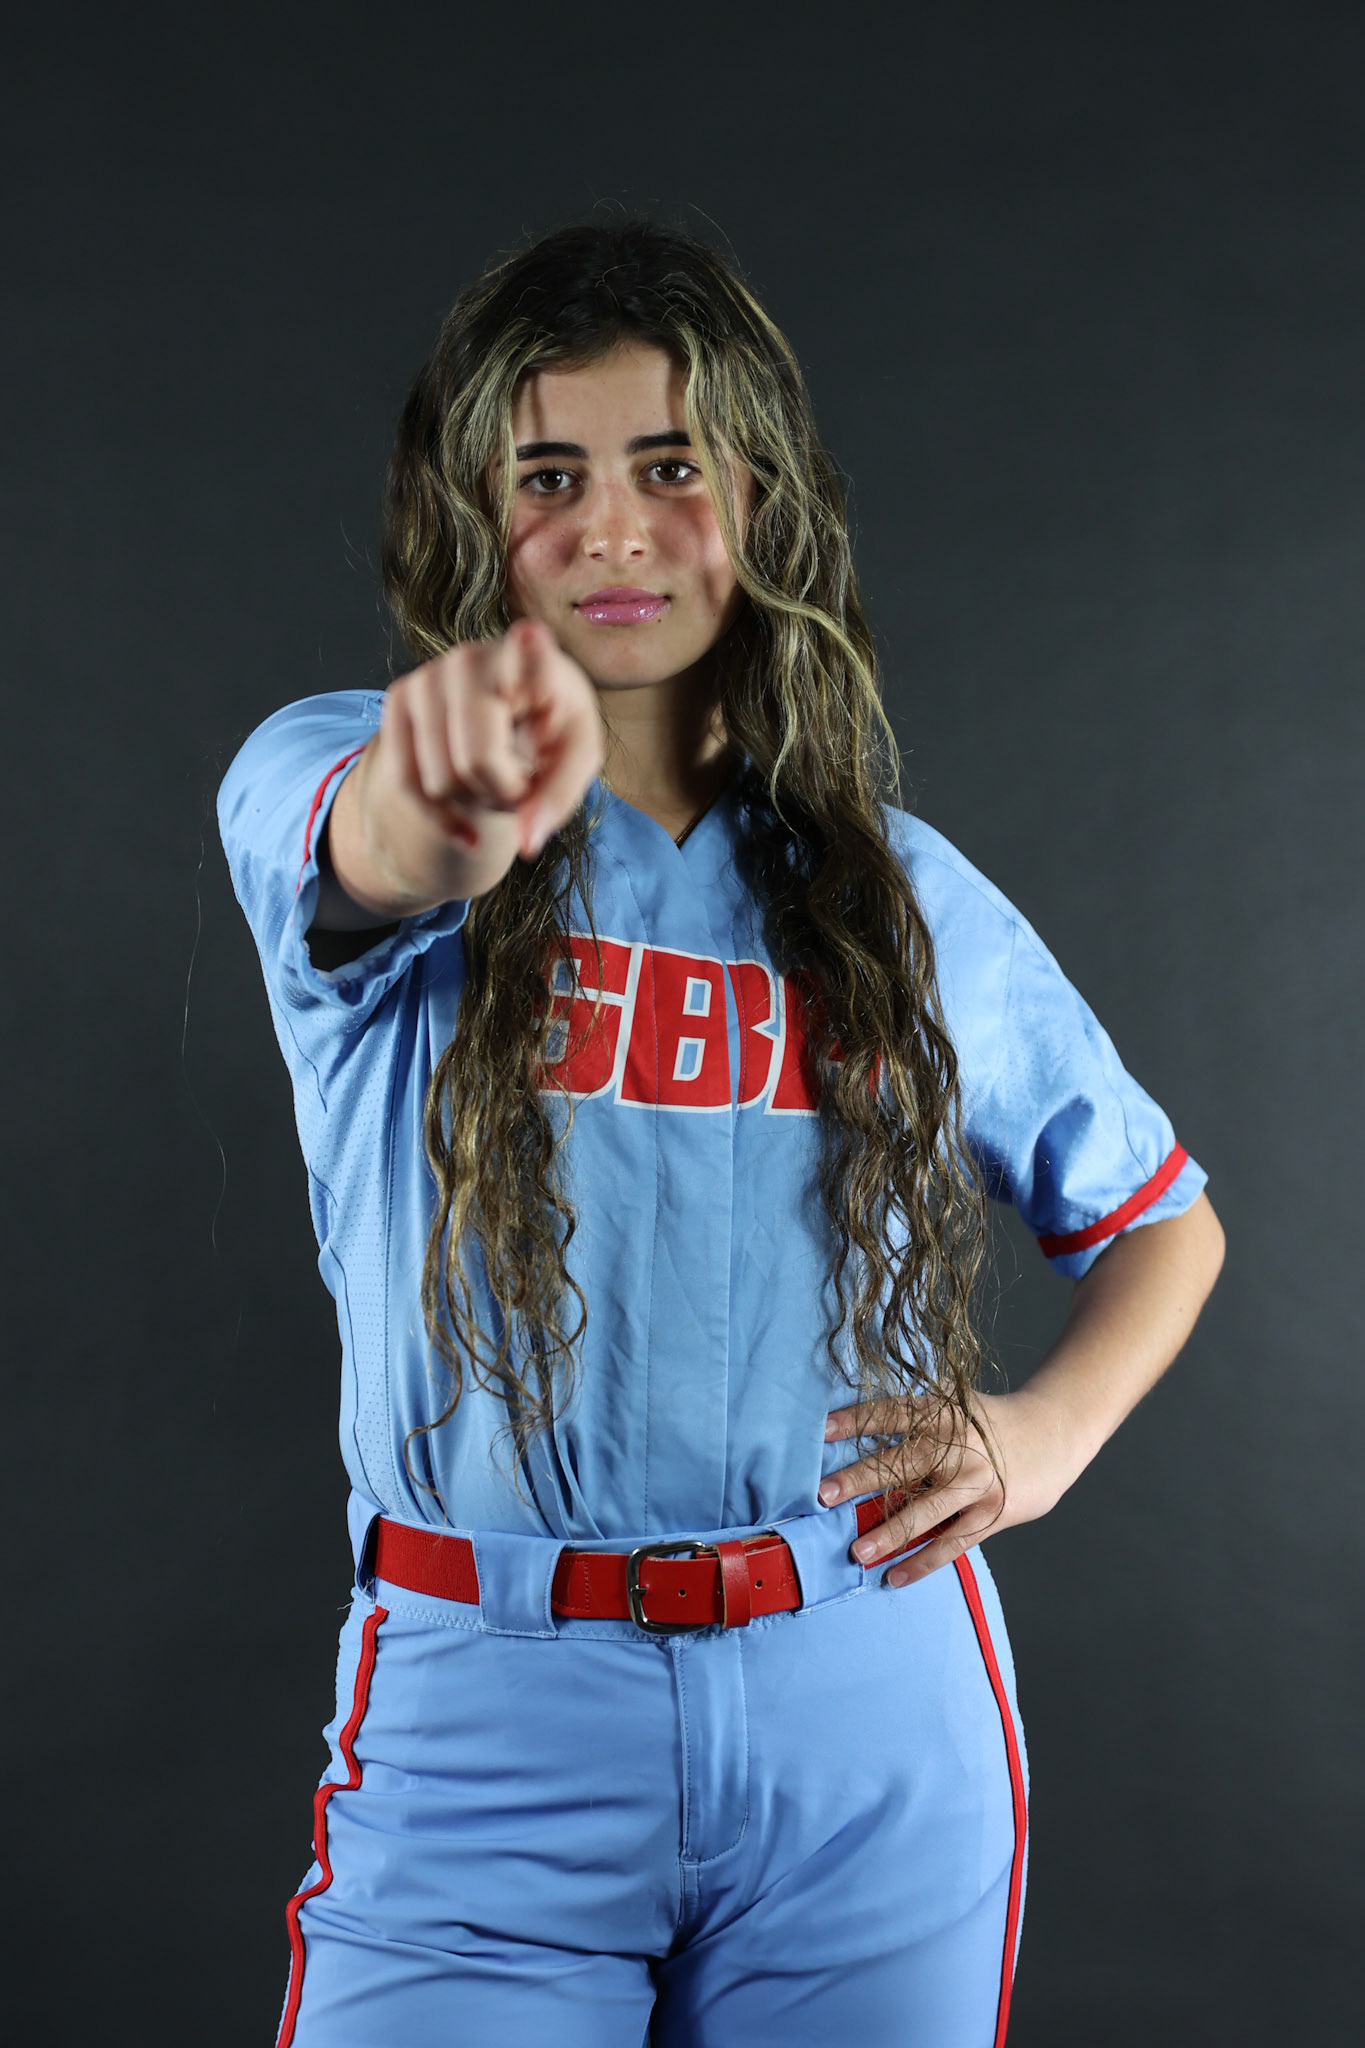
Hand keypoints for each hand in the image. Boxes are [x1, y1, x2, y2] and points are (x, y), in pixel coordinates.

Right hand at [375, 618, 604, 861]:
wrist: (508, 715)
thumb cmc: (551, 731)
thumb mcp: (574, 760)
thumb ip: (560, 797)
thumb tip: (528, 842)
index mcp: (535, 660)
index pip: (528, 652)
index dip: (528, 652)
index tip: (531, 636)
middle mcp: (475, 657)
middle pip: (477, 761)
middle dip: (502, 794)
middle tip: (520, 784)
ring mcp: (429, 675)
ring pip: (440, 780)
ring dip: (472, 803)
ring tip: (495, 781)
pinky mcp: (398, 698)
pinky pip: (406, 783)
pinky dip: (439, 815)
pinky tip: (464, 814)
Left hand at [818, 1389, 1071, 1585]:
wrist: (1054, 1435)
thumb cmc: (990, 1422)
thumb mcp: (956, 1403)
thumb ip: (917, 1416)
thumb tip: (860, 1426)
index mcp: (944, 1413)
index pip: (892, 1413)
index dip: (856, 1420)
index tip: (821, 1431)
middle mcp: (957, 1448)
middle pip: (902, 1465)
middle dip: (859, 1480)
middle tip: (823, 1495)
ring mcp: (975, 1485)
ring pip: (924, 1514)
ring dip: (887, 1535)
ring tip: (856, 1552)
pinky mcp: (990, 1516)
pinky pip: (950, 1546)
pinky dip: (921, 1564)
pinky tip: (893, 1578)